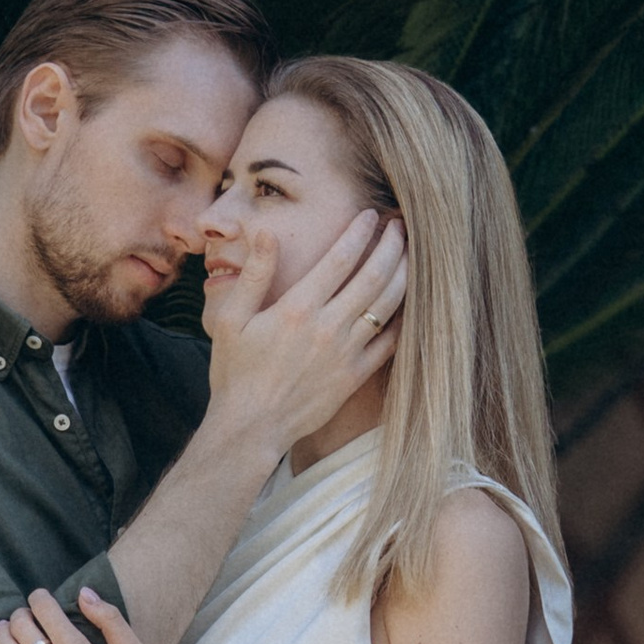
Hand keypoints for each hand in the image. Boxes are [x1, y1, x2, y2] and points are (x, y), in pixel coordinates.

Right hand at [205, 210, 407, 452]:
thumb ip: (254, 275)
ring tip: (410, 254)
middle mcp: (328, 328)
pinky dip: (403, 318)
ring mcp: (346, 354)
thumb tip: (268, 234)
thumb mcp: (232, 319)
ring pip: (388, 305)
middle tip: (400, 226)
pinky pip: (389, 343)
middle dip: (392, 245)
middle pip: (374, 276)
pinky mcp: (355, 377)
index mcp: (297, 309)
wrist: (251, 427)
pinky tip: (406, 302)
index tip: (371, 215)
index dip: (361, 232)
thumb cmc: (235, 372)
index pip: (340, 258)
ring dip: (404, 275)